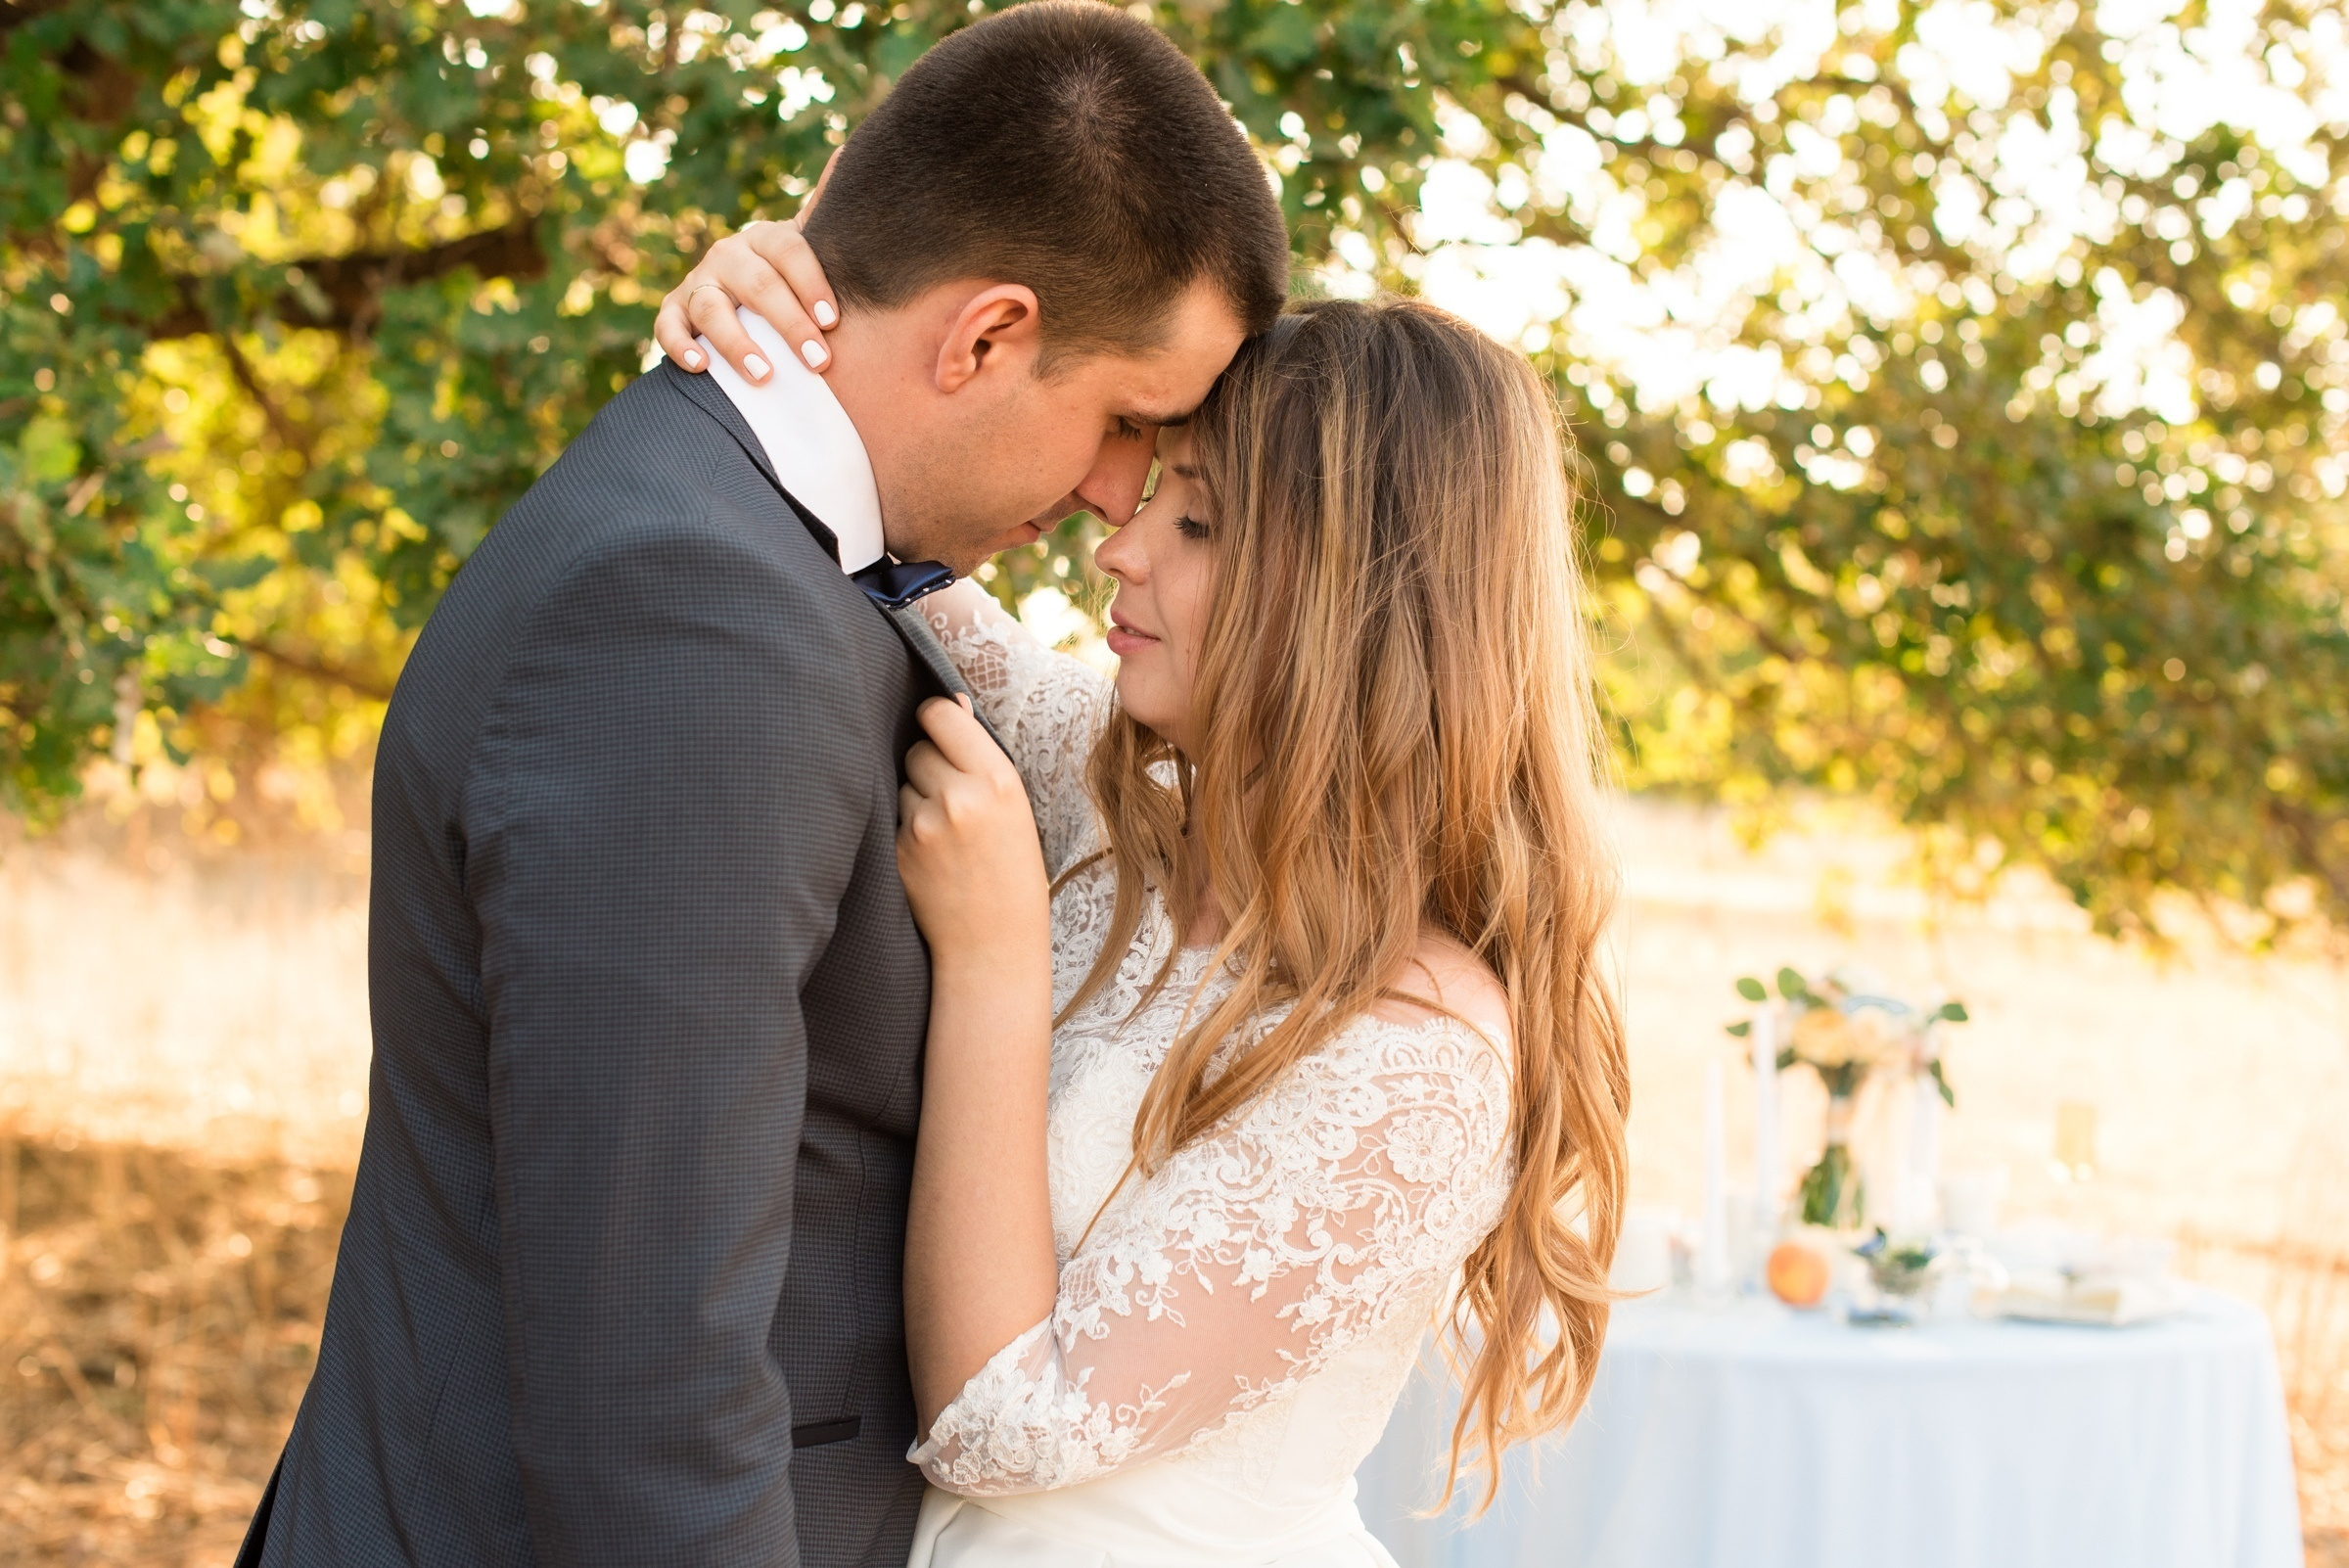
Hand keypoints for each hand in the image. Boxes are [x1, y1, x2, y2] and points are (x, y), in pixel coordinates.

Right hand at [655, 150, 840, 381]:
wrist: (744, 294)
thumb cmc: (790, 276)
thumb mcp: (809, 245)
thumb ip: (825, 212)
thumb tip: (848, 152)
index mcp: (765, 239)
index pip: (789, 252)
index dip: (811, 284)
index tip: (833, 320)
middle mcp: (729, 256)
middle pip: (758, 285)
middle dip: (789, 324)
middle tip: (818, 361)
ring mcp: (698, 283)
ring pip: (712, 309)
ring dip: (736, 343)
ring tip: (764, 375)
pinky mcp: (674, 310)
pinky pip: (668, 326)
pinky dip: (679, 345)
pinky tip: (699, 367)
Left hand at [896, 697, 1048, 969]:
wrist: (994, 944)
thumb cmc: (1012, 872)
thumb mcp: (1015, 808)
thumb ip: (980, 756)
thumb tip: (950, 700)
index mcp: (998, 780)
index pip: (942, 714)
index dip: (936, 718)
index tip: (938, 729)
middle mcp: (959, 797)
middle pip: (917, 747)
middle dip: (926, 763)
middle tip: (950, 797)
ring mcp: (923, 825)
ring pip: (900, 781)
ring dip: (913, 795)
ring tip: (943, 832)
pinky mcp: (898, 850)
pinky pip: (891, 815)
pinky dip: (904, 827)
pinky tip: (929, 855)